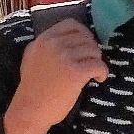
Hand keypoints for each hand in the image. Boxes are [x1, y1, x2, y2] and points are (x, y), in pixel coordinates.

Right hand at [2, 18, 106, 133]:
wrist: (30, 110)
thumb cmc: (33, 88)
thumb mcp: (33, 58)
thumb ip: (47, 46)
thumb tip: (71, 38)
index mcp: (43, 39)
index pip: (71, 24)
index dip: (84, 34)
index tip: (86, 46)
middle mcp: (53, 44)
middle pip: (86, 37)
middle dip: (92, 50)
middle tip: (90, 63)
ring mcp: (64, 57)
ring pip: (94, 50)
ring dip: (97, 62)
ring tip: (92, 73)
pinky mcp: (75, 72)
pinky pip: (99, 65)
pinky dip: (103, 72)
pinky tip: (98, 79)